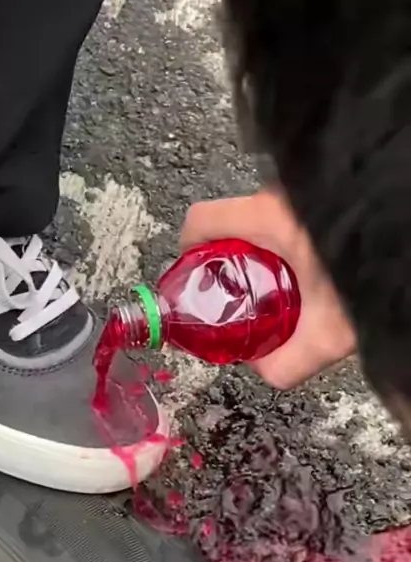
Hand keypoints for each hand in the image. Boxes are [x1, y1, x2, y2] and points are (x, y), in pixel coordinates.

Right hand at [180, 189, 355, 387]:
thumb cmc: (374, 274)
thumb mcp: (330, 333)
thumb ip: (288, 361)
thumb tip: (263, 372)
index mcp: (269, 217)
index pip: (202, 219)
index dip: (187, 248)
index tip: (193, 274)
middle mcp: (282, 194)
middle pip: (233, 222)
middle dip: (232, 260)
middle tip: (244, 293)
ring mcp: (303, 189)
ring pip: (265, 218)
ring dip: (265, 252)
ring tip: (283, 287)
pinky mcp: (324, 193)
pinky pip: (291, 215)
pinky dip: (291, 241)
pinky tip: (312, 270)